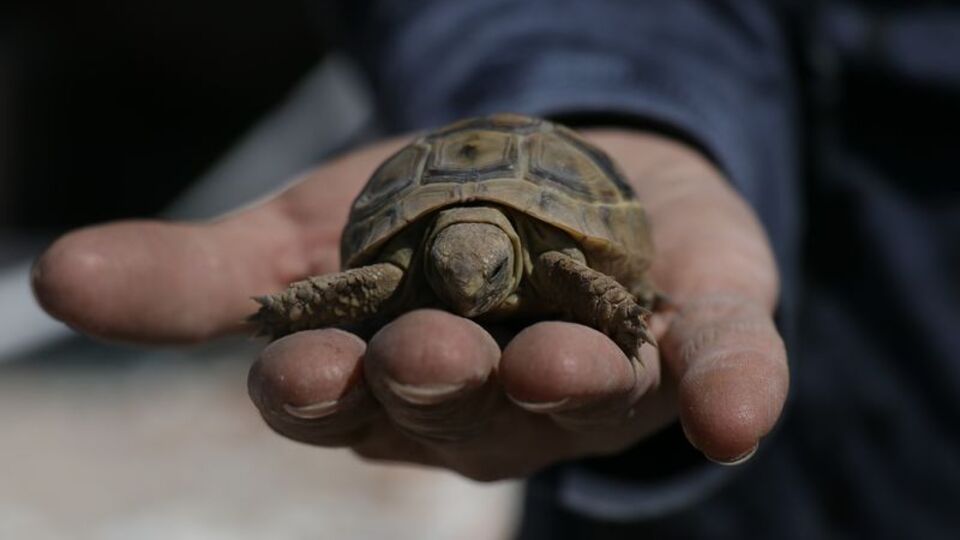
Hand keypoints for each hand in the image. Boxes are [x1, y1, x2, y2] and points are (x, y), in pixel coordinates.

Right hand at [33, 129, 786, 479]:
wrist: (553, 175)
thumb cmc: (420, 225)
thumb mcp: (308, 235)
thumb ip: (203, 275)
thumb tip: (52, 277)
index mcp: (391, 380)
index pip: (343, 403)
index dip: (318, 394)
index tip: (292, 375)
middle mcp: (492, 398)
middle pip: (457, 407)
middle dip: (437, 384)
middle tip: (423, 355)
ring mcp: (599, 374)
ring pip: (577, 398)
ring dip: (563, 386)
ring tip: (557, 362)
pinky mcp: (694, 333)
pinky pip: (719, 366)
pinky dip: (728, 387)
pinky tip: (733, 408)